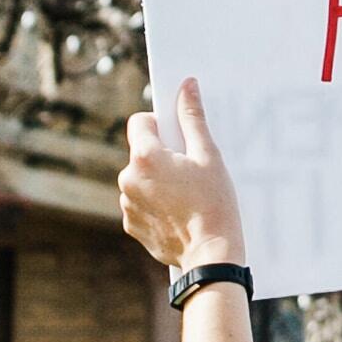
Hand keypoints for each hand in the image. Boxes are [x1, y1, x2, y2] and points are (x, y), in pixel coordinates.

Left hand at [120, 76, 247, 270]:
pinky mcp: (132, 225)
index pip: (139, 122)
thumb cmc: (214, 204)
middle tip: (190, 171)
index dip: (159, 124)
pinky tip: (178, 213)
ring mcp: (127, 204)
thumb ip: (193, 118)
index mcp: (145, 157)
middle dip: (162, 156)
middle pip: (141, 152)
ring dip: (157, 181)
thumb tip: (186, 86)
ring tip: (186, 196)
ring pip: (140, 178)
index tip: (177, 137)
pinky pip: (140, 203)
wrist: (210, 256)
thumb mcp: (208, 156)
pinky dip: (155, 203)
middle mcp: (128, 179)